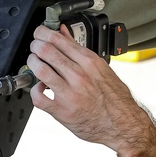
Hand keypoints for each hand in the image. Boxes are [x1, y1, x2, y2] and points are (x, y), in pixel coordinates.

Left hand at [27, 25, 150, 156]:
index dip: (43, 33)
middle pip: (46, 51)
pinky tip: (39, 87)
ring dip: (32, 63)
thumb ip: (79, 50)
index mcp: (89, 62)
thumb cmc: (115, 98)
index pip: (59, 39)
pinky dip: (34, 90)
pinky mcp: (62, 111)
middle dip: (35, 45)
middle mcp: (79, 76)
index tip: (39, 33)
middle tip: (34, 47)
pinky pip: (38, 98)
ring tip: (34, 63)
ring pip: (40, 70)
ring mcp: (70, 94)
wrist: (123, 124)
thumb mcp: (101, 67)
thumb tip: (64, 32)